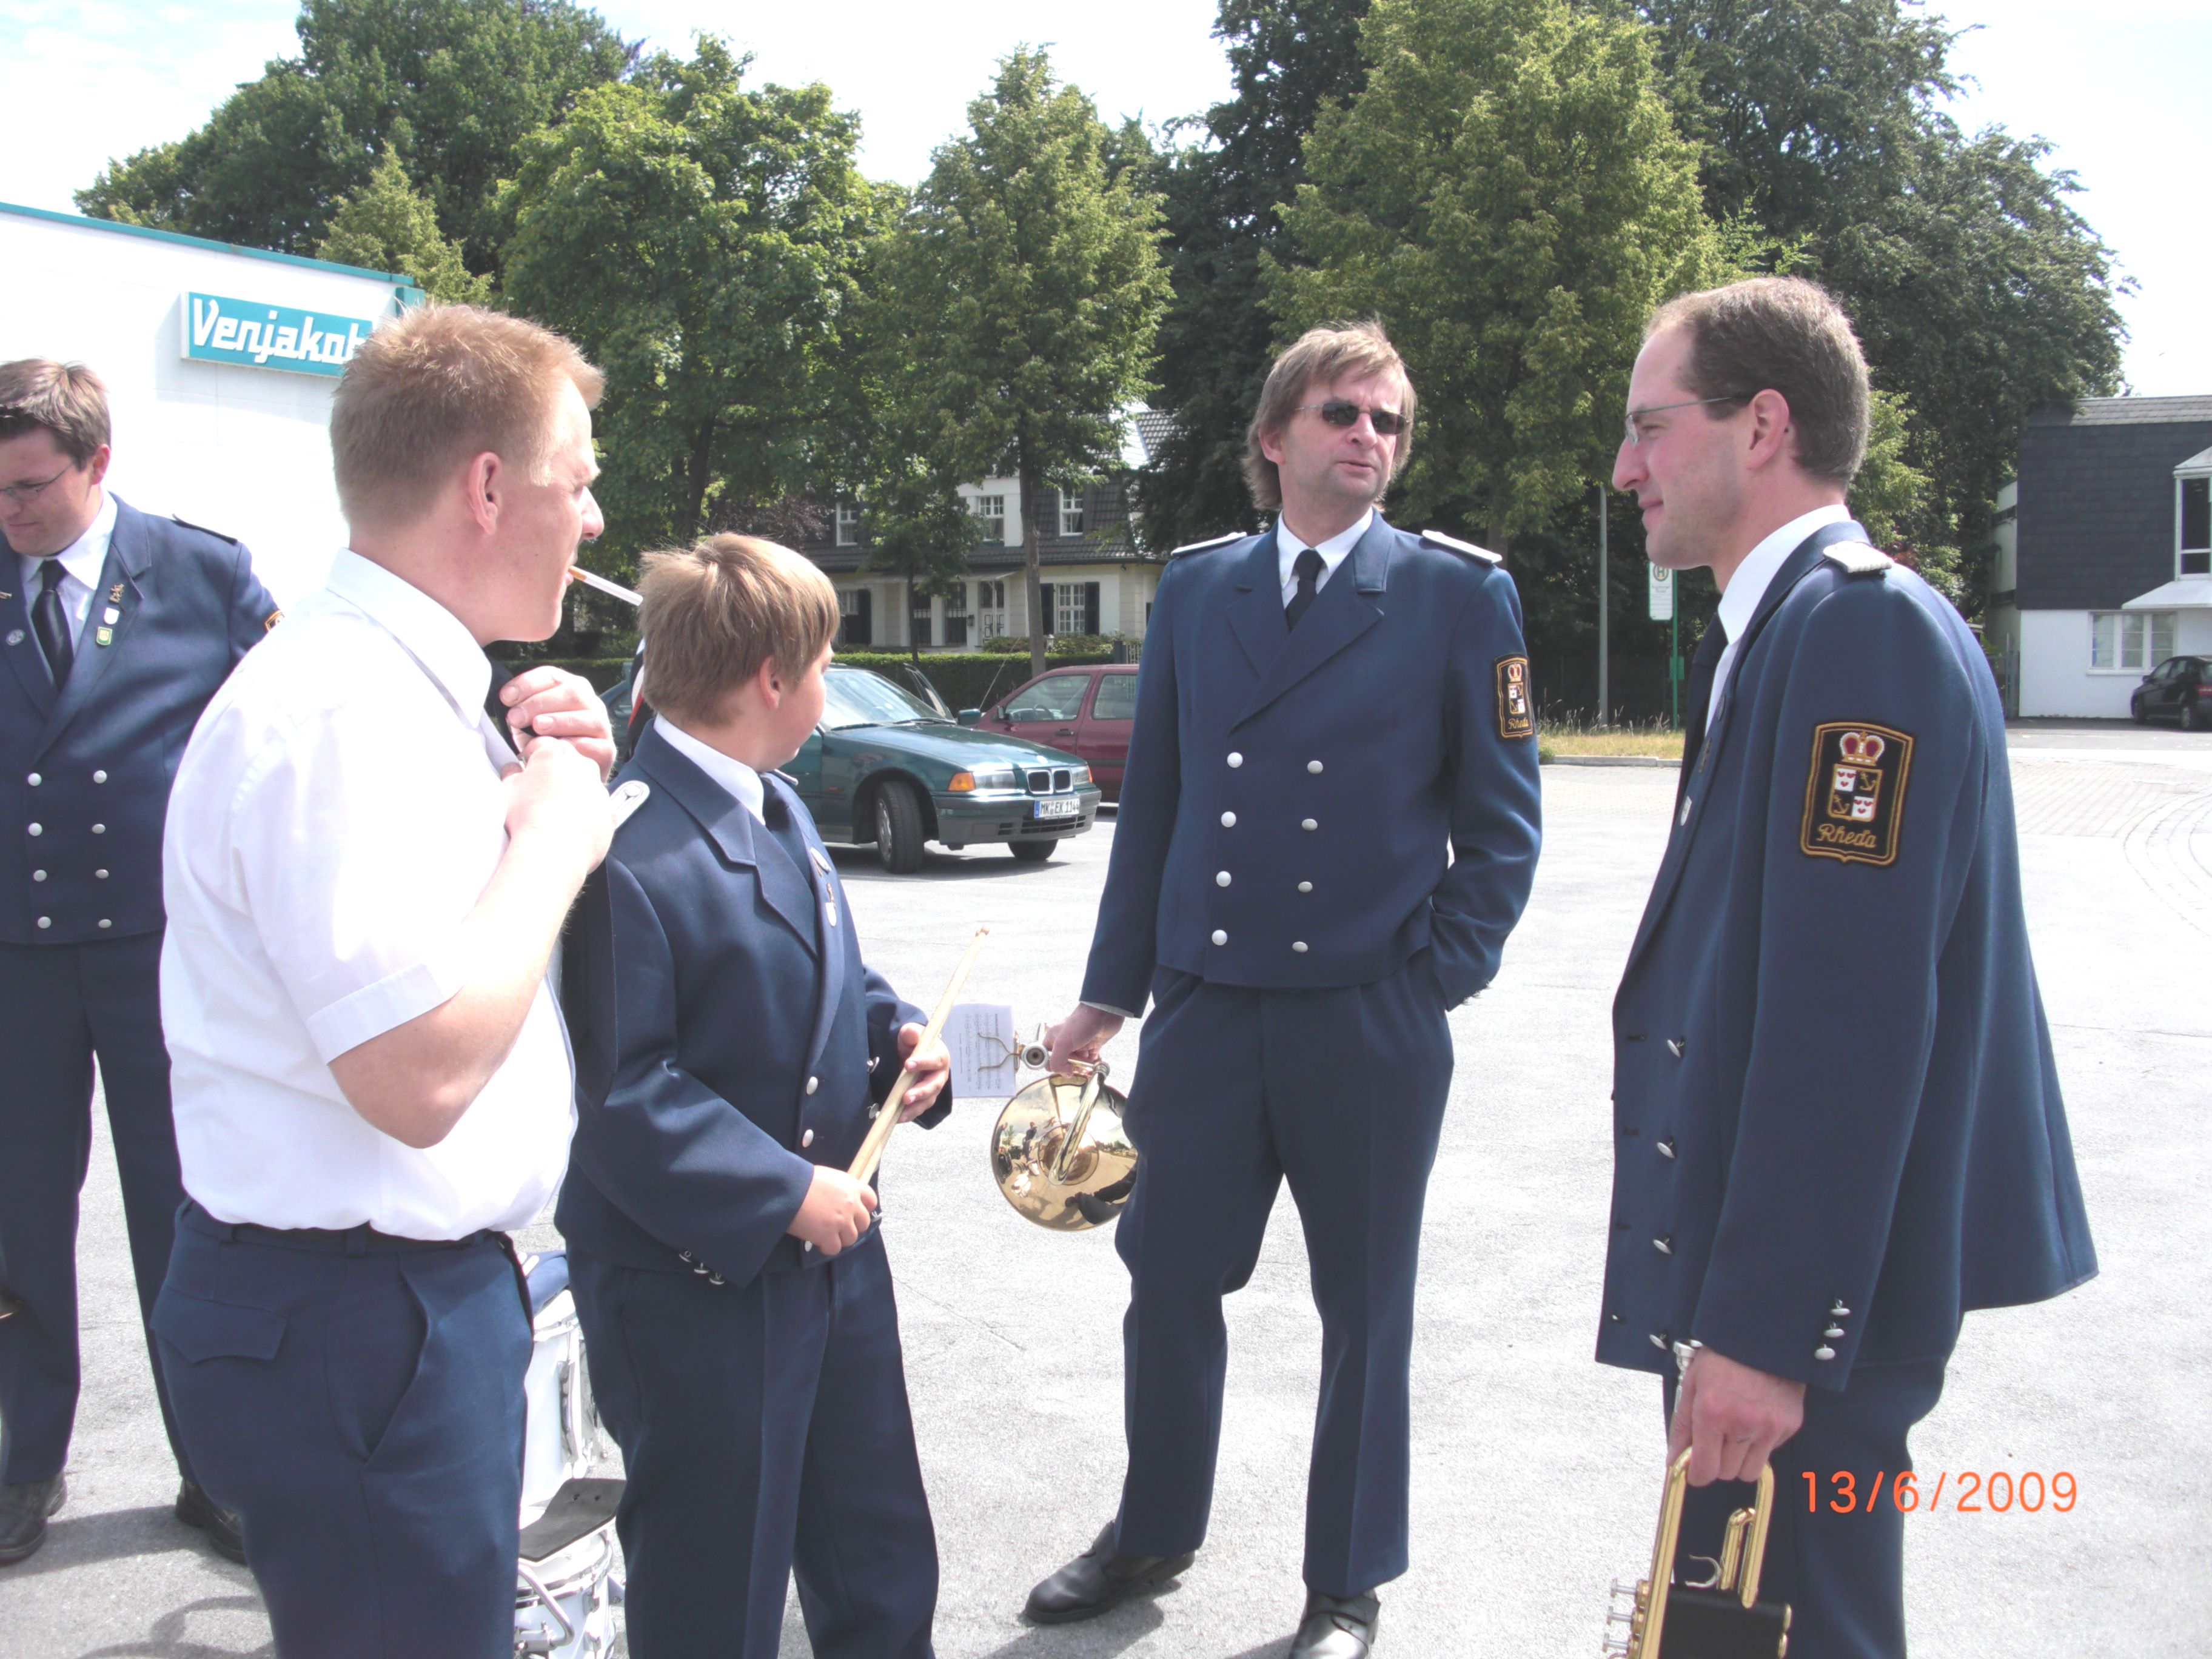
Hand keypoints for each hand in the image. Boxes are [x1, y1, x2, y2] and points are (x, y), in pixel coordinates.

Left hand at [501, 665, 616, 778]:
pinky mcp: (607, 749)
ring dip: (560, 721)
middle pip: (572, 692)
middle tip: (516, 717)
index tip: (506, 697)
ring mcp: (601, 726)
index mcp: (569, 689)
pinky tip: (558, 748)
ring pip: (589, 717)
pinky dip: (576, 746)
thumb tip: (506, 706)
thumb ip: (520, 712)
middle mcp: (590, 703)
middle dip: (540, 703)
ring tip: (537, 728)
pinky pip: (596, 745)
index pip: (551, 676)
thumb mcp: (527, 723)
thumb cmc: (545, 743)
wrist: (566, 775)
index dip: (527, 683)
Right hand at [501, 738, 613, 879]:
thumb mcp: (507, 789)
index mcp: (555, 753)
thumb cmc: (527, 818)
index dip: (530, 760)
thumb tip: (513, 769)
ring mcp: (599, 789)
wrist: (552, 851)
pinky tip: (568, 829)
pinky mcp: (609, 812)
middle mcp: (583, 765)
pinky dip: (585, 816)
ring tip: (552, 816)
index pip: (541, 746)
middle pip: (566, 764)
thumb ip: (512, 773)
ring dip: (571, 796)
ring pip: (583, 787)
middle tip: (537, 796)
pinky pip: (595, 810)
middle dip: (553, 775)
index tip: (525, 773)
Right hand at [788, 1165, 877, 1255]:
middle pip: (863, 1223)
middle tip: (837, 1227)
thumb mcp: (827, 1177)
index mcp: (852, 1187)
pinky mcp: (829, 1235)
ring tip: (825, 1234)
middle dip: (852, 1226)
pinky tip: (817, 1241)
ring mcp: (842, 1221)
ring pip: (851, 1239)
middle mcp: (851, 1204)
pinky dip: (826, 1247)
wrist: (787, 1189)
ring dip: (839, 1238)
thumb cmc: (802, 1179)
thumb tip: (839, 1200)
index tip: (854, 1214)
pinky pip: (835, 1249)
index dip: (864, 1209)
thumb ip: (839, 1190)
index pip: (871, 1200)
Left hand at [894, 1023, 948, 1121]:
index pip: (935, 1060)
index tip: (907, 1065)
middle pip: (934, 1085)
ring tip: (900, 1114)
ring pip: (928, 1100)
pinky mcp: (925, 1098)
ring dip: (915, 1108)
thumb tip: (912, 1033)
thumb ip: (911, 1032)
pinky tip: (898, 1118)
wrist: (912, 1054)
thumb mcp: (910, 1033)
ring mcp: (933, 1088)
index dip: (923, 1062)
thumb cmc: (913, 1043)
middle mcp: (940, 1074)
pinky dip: (910, 1114)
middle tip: (906, 1097)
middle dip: (920, 1092)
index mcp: (940, 1056)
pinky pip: (919, 1108)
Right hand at [1045, 1003, 1122, 1073]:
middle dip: (1069, 1069)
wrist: (1103, 1013)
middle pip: (1063, 1062)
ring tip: (1086, 1070)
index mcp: (1053, 1039)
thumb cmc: (1081, 1023)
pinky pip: (1090, 1059)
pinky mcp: (1092, 1045)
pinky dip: (1091, 1064)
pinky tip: (1093, 1066)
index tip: (1060, 1070)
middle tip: (1075, 1071)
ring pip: (1077, 1062)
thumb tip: (1064, 1073)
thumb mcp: (1063, 1043)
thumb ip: (1057, 1061)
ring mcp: (1079, 1044)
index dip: (1051, 1065)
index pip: (1046, 1057)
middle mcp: (1065, 1042)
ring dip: (1081, 1068)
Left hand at [1668, 1347, 1806, 1485]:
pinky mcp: (1790, 1426)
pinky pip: (1771, 1452)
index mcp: (1713, 1413)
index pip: (1705, 1469)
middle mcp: (1743, 1425)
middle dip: (1717, 1463)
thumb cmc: (1723, 1357)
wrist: (1763, 1336)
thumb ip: (1682, 1426)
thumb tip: (1675, 1461)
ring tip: (1735, 1433)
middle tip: (1715, 1441)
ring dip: (1739, 1460)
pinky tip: (1755, 1418)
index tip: (1695, 1471)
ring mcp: (1770, 1428)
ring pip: (1750, 1470)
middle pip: (1727, 1473)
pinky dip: (1760, 1444)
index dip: (1697, 1475)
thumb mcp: (1693, 1384)